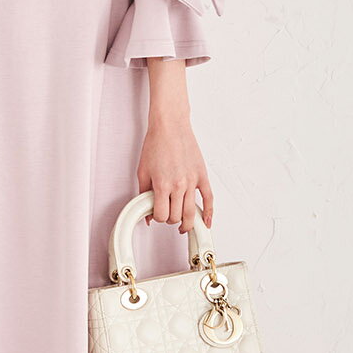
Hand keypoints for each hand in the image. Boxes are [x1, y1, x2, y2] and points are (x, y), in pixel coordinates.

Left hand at [137, 115, 213, 233]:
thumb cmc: (156, 144)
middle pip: (177, 216)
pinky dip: (209, 213)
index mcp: (163, 185)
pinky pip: (209, 198)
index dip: (157, 218)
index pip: (161, 215)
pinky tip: (207, 222)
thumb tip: (147, 213)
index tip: (156, 214)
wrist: (170, 126)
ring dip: (187, 223)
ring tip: (183, 226)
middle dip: (170, 220)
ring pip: (192, 212)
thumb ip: (143, 194)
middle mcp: (179, 185)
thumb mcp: (142, 171)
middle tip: (167, 215)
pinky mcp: (201, 175)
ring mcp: (192, 181)